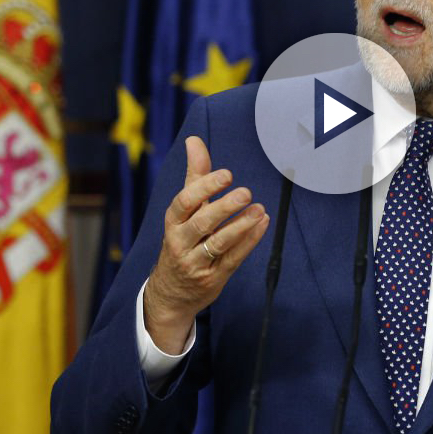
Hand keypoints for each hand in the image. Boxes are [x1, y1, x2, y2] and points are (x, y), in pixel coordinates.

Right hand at [144, 136, 270, 354]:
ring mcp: (196, 262)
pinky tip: (261, 224)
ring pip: (218, 243)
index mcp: (173, 222)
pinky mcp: (213, 278)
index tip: (226, 174)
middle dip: (223, 207)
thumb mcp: (184, 211)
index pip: (184, 202)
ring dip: (240, 226)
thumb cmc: (182, 241)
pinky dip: (249, 242)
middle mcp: (180, 242)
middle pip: (201, 223)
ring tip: (259, 209)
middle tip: (245, 192)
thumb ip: (194, 176)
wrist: (171, 293)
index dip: (205, 187)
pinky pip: (233, 259)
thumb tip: (194, 140)